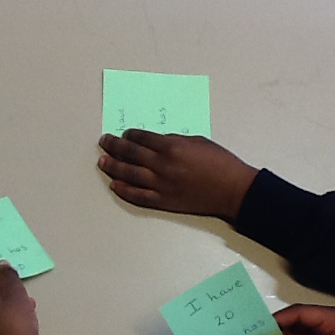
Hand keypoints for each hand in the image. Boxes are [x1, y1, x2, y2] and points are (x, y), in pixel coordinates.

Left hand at [98, 130, 256, 220]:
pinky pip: (138, 196)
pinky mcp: (163, 201)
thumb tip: (156, 142)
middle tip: (104, 142)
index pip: (141, 138)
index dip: (129, 135)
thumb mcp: (197, 141)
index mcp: (171, 147)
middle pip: (130, 153)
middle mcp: (162, 165)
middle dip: (114, 146)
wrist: (233, 189)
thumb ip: (174, 141)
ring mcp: (161, 184)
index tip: (123, 134)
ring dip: (113, 167)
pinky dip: (124, 190)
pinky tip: (114, 185)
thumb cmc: (220, 162)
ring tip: (102, 161)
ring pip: (129, 174)